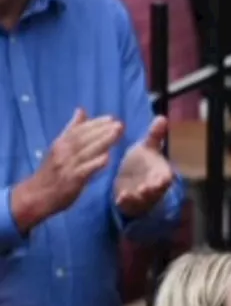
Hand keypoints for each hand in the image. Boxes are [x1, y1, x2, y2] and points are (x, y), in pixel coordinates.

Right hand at [11, 109, 123, 230]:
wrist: (36, 195)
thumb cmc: (52, 171)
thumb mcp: (59, 147)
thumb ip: (72, 129)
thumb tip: (81, 110)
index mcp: (60, 143)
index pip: (79, 130)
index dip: (95, 123)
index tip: (111, 118)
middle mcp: (63, 152)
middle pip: (84, 138)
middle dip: (102, 130)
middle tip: (120, 124)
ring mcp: (67, 166)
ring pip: (86, 151)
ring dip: (103, 142)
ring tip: (117, 134)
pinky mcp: (71, 180)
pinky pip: (85, 170)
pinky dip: (95, 163)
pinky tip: (107, 158)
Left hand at [115, 117, 174, 217]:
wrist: (129, 179)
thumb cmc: (141, 162)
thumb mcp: (147, 148)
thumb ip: (155, 135)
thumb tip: (162, 117)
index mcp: (161, 173)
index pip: (166, 177)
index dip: (165, 178)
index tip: (164, 177)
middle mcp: (153, 187)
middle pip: (156, 190)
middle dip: (152, 190)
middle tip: (146, 187)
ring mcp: (142, 197)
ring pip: (143, 199)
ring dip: (139, 197)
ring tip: (134, 193)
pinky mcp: (129, 203)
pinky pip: (128, 204)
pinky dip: (125, 201)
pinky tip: (120, 197)